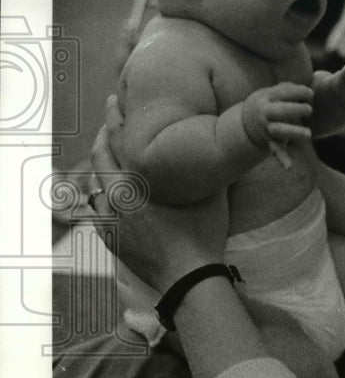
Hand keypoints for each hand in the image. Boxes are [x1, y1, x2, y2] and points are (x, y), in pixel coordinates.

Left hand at [93, 95, 228, 293]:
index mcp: (137, 181)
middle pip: (100, 157)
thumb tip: (216, 140)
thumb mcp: (212, 192)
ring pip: (95, 183)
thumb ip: (205, 166)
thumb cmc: (203, 233)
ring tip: (107, 152)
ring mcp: (110, 220)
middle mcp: (117, 197)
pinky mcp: (110, 238)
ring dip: (100, 164)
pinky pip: (96, 210)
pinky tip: (104, 191)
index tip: (114, 101)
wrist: (188, 277)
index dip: (114, 118)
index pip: (118, 140)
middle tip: (109, 117)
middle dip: (103, 134)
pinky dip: (99, 195)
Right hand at [241, 82, 313, 168]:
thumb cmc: (274, 100)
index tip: (311, 94)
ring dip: (294, 132)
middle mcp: (266, 113)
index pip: (283, 93)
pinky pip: (277, 151)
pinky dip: (282, 159)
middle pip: (279, 111)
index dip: (298, 92)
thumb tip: (309, 93)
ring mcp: (268, 128)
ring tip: (309, 134)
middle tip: (309, 109)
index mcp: (268, 98)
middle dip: (295, 109)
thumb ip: (292, 90)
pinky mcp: (272, 142)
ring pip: (279, 130)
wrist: (250, 116)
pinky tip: (289, 167)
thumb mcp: (278, 91)